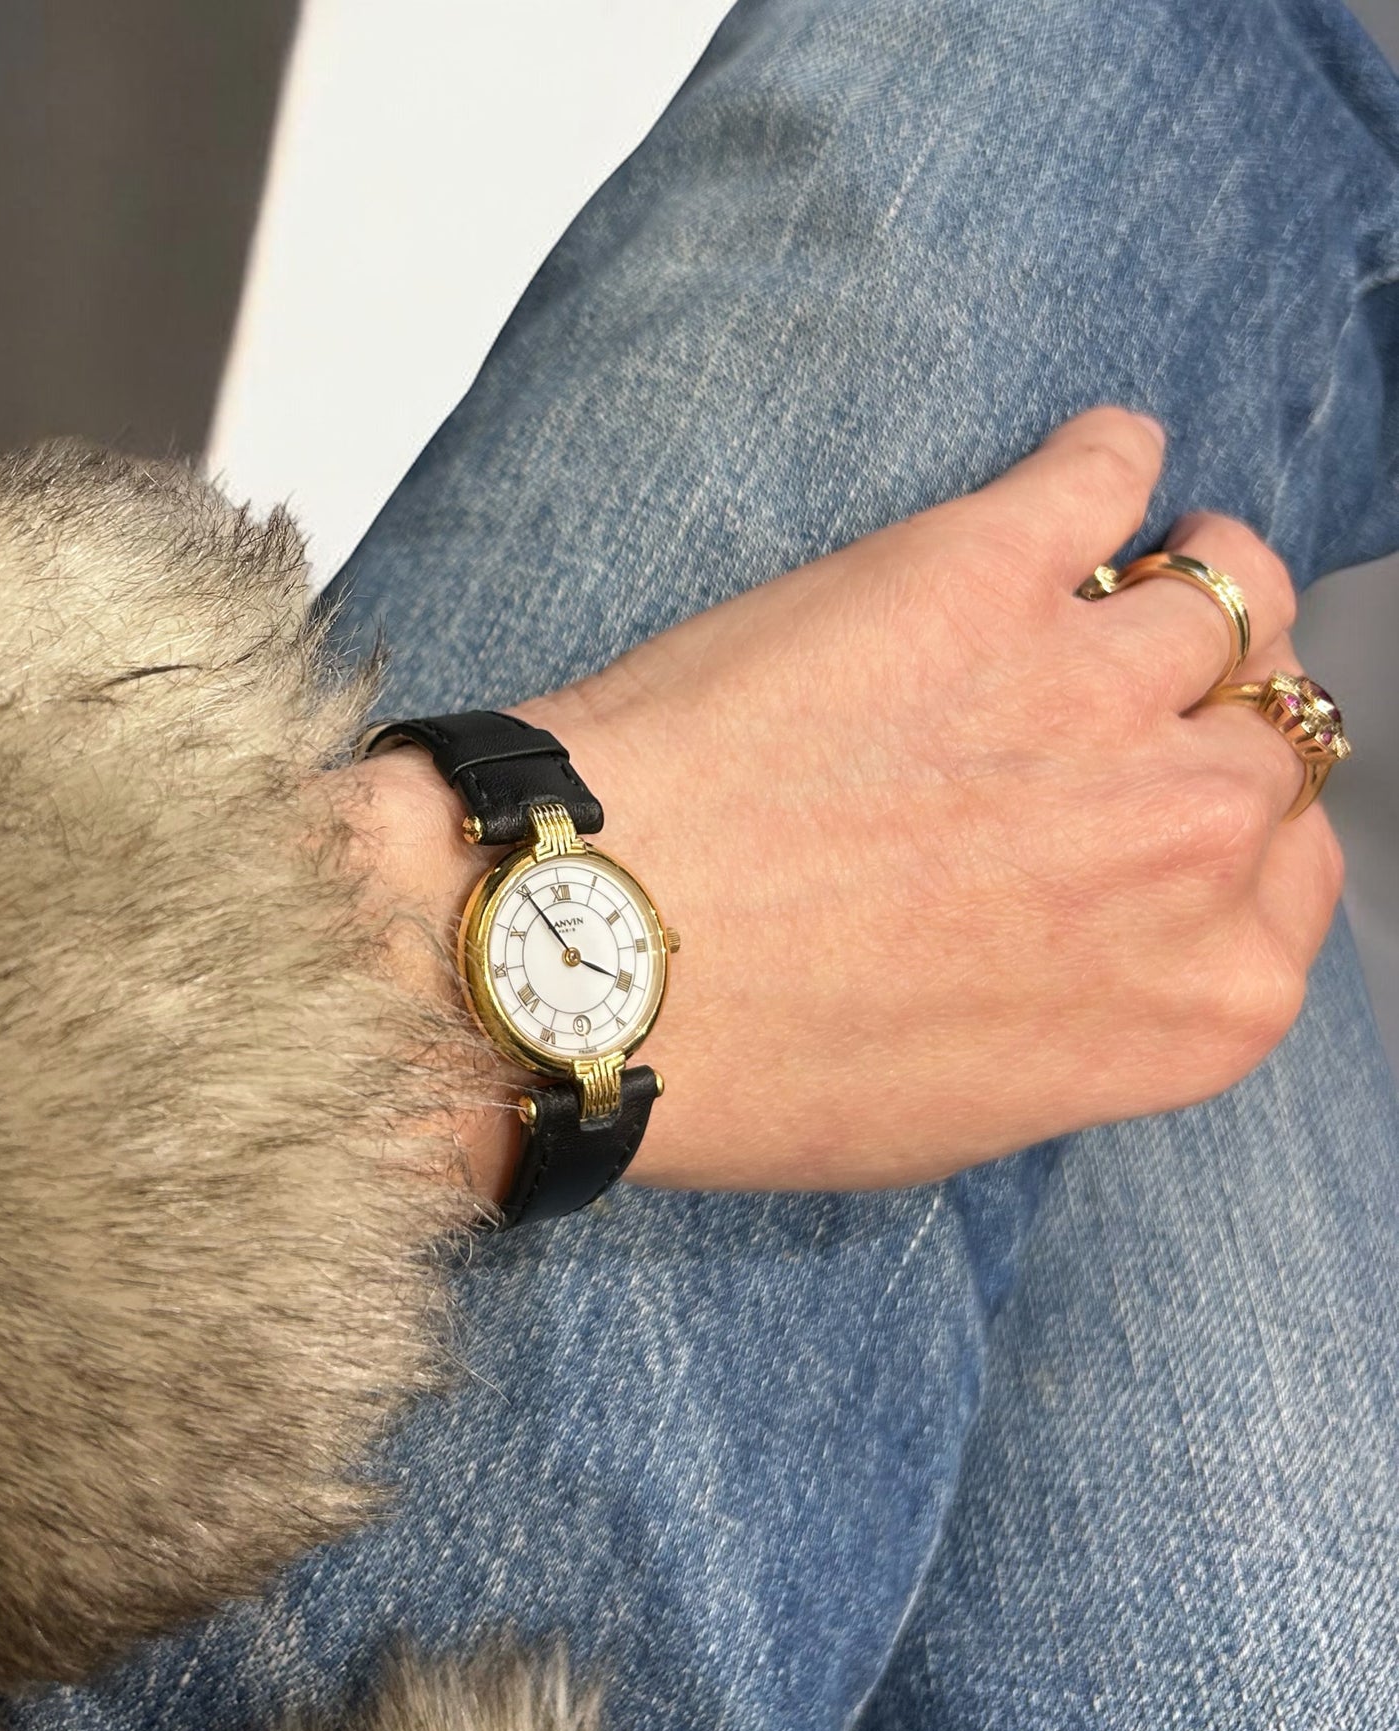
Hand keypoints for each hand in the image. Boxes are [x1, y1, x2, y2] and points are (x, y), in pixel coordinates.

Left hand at [336, 408, 1341, 1198]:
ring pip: (1231, 594)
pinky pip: (1109, 469)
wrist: (593, 962)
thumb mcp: (956, 1116)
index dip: (1229, 838)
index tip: (1170, 808)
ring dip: (1192, 581)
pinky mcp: (991, 572)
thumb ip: (1085, 1019)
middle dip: (1202, 724)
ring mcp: (1099, 694)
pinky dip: (1105, 460)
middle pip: (1266, 739)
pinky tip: (1083, 471)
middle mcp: (1190, 841)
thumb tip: (1098, 948)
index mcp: (1200, 998)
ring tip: (1121, 577)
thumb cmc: (741, 1065)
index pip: (1289, 879)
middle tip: (1111, 708)